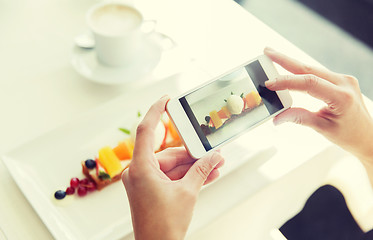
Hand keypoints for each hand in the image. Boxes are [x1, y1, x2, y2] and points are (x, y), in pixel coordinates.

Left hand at [122, 96, 224, 239]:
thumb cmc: (164, 226)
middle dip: (193, 154)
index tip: (166, 99)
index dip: (156, 112)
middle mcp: (139, 172)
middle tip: (213, 154)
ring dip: (193, 166)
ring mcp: (144, 181)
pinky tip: (206, 175)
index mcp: (141, 169)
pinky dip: (186, 175)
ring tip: (215, 166)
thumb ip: (201, 171)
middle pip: (168, 153)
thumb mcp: (188, 193)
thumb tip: (215, 157)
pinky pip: (170, 176)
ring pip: (172, 165)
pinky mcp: (150, 189)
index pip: (146, 130)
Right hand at [264, 47, 372, 169]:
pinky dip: (301, 71)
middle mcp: (344, 83)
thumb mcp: (323, 129)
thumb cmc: (349, 135)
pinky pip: (317, 73)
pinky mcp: (340, 80)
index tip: (269, 83)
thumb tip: (277, 117)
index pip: (309, 83)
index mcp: (342, 97)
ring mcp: (343, 79)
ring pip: (312, 68)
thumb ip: (300, 119)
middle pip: (309, 69)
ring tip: (273, 56)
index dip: (287, 81)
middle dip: (285, 60)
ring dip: (291, 63)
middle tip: (267, 52)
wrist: (367, 136)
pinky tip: (288, 67)